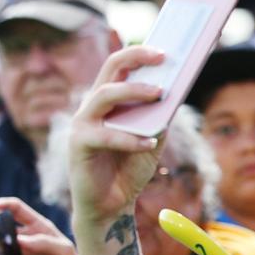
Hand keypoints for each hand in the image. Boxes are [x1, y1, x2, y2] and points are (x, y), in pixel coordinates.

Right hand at [68, 46, 164, 224]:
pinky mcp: (79, 145)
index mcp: (109, 102)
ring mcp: (83, 124)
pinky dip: (130, 139)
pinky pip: (105, 136)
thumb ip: (159, 120)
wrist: (111, 206)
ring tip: (159, 94)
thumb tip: (175, 94)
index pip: (120, 67)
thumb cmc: (129, 171)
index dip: (140, 54)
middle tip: (163, 57)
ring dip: (133, 91)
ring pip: (104, 95)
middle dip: (135, 58)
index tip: (166, 48)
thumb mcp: (151, 142)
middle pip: (109, 69)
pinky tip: (149, 144)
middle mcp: (93, 107)